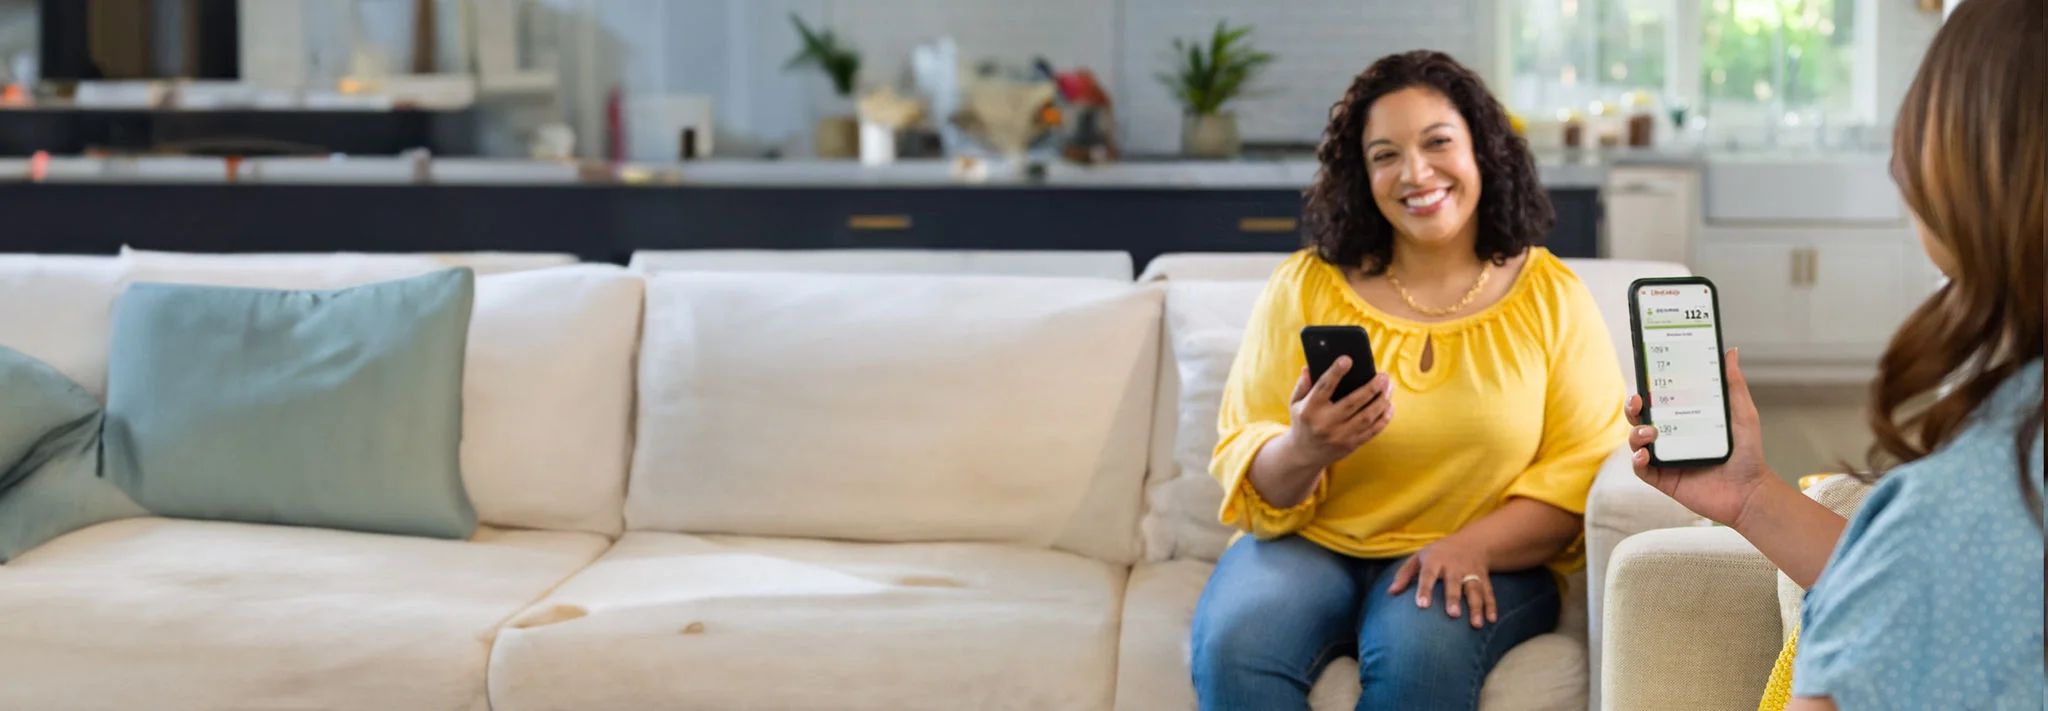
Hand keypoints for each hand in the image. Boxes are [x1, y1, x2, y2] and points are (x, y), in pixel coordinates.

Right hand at [1279, 357, 1392, 469]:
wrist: (1304, 454)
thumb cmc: (1303, 421)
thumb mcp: (1295, 403)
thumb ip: (1303, 384)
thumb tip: (1309, 367)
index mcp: (1310, 409)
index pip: (1324, 387)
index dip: (1335, 373)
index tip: (1347, 359)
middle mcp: (1325, 423)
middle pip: (1352, 402)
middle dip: (1371, 388)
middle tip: (1383, 375)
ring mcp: (1339, 436)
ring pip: (1367, 417)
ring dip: (1381, 401)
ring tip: (1389, 387)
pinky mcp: (1351, 444)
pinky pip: (1372, 431)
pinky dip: (1384, 418)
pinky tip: (1389, 405)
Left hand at [1388, 534, 1495, 627]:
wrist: (1472, 541)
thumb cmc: (1438, 553)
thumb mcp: (1419, 557)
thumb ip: (1404, 574)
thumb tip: (1391, 592)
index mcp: (1435, 561)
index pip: (1428, 574)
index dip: (1425, 589)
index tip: (1422, 605)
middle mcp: (1454, 566)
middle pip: (1454, 583)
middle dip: (1454, 598)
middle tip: (1453, 615)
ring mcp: (1471, 572)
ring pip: (1474, 590)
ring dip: (1476, 607)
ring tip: (1476, 624)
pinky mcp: (1484, 578)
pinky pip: (1489, 592)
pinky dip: (1491, 606)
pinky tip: (1491, 620)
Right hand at [1627, 348, 1773, 527]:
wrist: (1750, 492)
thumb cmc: (1747, 454)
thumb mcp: (1742, 414)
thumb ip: (1733, 384)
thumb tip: (1730, 352)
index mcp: (1684, 419)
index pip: (1659, 400)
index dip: (1647, 388)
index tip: (1645, 377)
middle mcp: (1670, 436)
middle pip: (1640, 417)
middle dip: (1633, 407)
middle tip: (1638, 401)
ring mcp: (1664, 458)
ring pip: (1635, 441)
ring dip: (1636, 433)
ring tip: (1650, 432)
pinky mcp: (1662, 479)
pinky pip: (1640, 469)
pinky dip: (1637, 460)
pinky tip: (1645, 455)